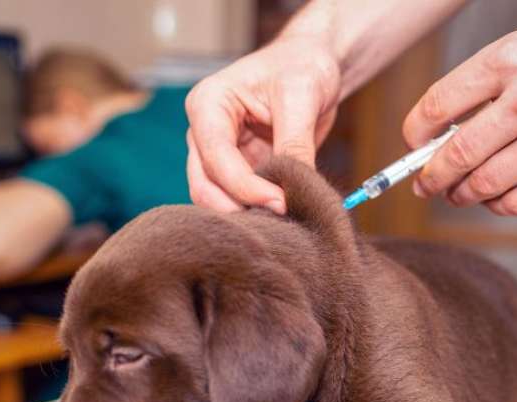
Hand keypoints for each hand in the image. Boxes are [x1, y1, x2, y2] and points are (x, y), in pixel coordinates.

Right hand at [185, 36, 340, 213]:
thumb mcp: (301, 96)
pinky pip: (238, 201)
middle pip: (205, 187)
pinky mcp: (237, 171)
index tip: (282, 203)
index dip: (247, 188)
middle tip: (280, 218)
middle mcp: (204, 133)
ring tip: (283, 218)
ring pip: (217, 200)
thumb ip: (294, 144)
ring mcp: (217, 155)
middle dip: (239, 208)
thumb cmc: (301, 67)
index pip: (217, 160)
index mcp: (208, 105)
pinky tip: (282, 215)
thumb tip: (292, 191)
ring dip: (247, 214)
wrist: (311, 67)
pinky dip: (257, 211)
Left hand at [403, 1, 516, 215]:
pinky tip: (493, 198)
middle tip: (422, 185)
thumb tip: (442, 131)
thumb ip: (488, 84)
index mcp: (510, 60)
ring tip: (455, 192)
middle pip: (454, 155)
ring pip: (482, 185)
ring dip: (459, 194)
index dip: (414, 133)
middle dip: (429, 177)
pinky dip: (495, 205)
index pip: (437, 105)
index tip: (412, 145)